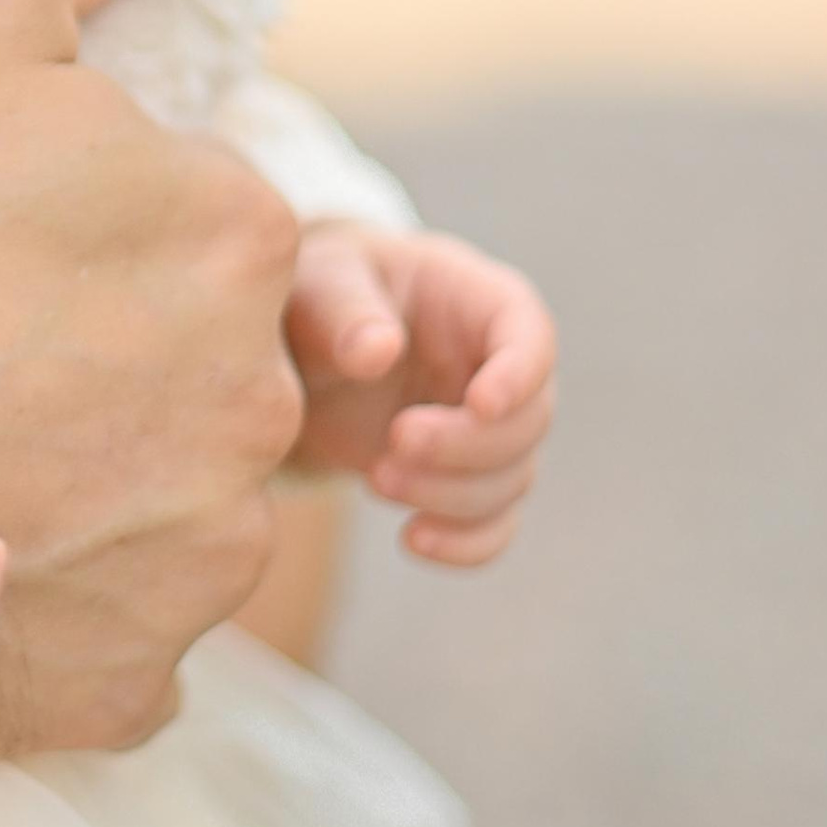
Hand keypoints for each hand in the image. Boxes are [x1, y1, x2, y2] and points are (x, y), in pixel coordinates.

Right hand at [0, 0, 302, 755]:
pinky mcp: (127, 682)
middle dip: (112, 372)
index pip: (214, 248)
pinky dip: (58, 605)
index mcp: (236, 239)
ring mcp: (195, 562)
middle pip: (205, 384)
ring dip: (93, 490)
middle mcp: (251, 411)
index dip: (99, 249)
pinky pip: (122, 640)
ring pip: (173, 513)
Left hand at [284, 222, 556, 564]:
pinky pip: (493, 524)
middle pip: (531, 419)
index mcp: (477, 300)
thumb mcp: (319, 283)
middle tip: (396, 442)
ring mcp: (486, 428)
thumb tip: (379, 351)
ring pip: (513, 478)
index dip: (520, 374)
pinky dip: (465, 543)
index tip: (478, 404)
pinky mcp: (462, 479)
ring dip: (454, 494)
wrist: (294, 352)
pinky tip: (412, 540)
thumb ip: (345, 311)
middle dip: (468, 443)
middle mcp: (497, 367)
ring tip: (376, 478)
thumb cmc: (315, 296)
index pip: (531, 334)